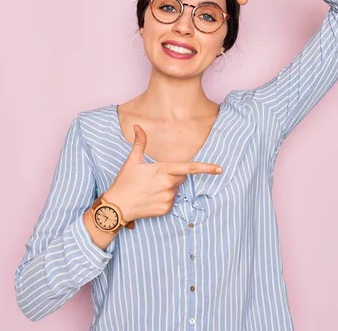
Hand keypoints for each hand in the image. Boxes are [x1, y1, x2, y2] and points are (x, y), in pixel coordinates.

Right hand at [104, 124, 223, 221]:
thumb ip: (140, 143)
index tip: (220, 169)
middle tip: (154, 178)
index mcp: (163, 170)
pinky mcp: (166, 209)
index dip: (206, 168)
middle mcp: (168, 184)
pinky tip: (151, 198)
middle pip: (180, 178)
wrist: (117, 206)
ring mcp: (168, 198)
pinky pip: (171, 201)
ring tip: (150, 189)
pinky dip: (164, 199)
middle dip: (172, 176)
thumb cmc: (125, 182)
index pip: (189, 168)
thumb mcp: (132, 161)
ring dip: (168, 188)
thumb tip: (137, 127)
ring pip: (176, 190)